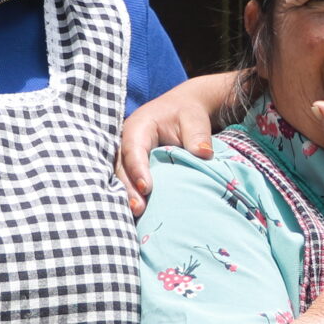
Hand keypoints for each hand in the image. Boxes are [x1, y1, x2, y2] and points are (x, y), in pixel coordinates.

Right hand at [118, 72, 239, 215]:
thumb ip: (197, 135)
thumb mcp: (195, 119)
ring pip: (121, 176)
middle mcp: (126, 141)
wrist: (183, 110)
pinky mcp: (131, 166)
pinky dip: (131, 195)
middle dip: (129, 188)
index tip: (146, 188)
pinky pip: (127, 181)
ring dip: (128, 195)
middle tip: (139, 208)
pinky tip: (140, 213)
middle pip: (121, 166)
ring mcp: (126, 155)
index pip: (134, 148)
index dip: (137, 168)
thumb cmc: (187, 114)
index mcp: (139, 126)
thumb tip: (203, 154)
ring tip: (138, 214)